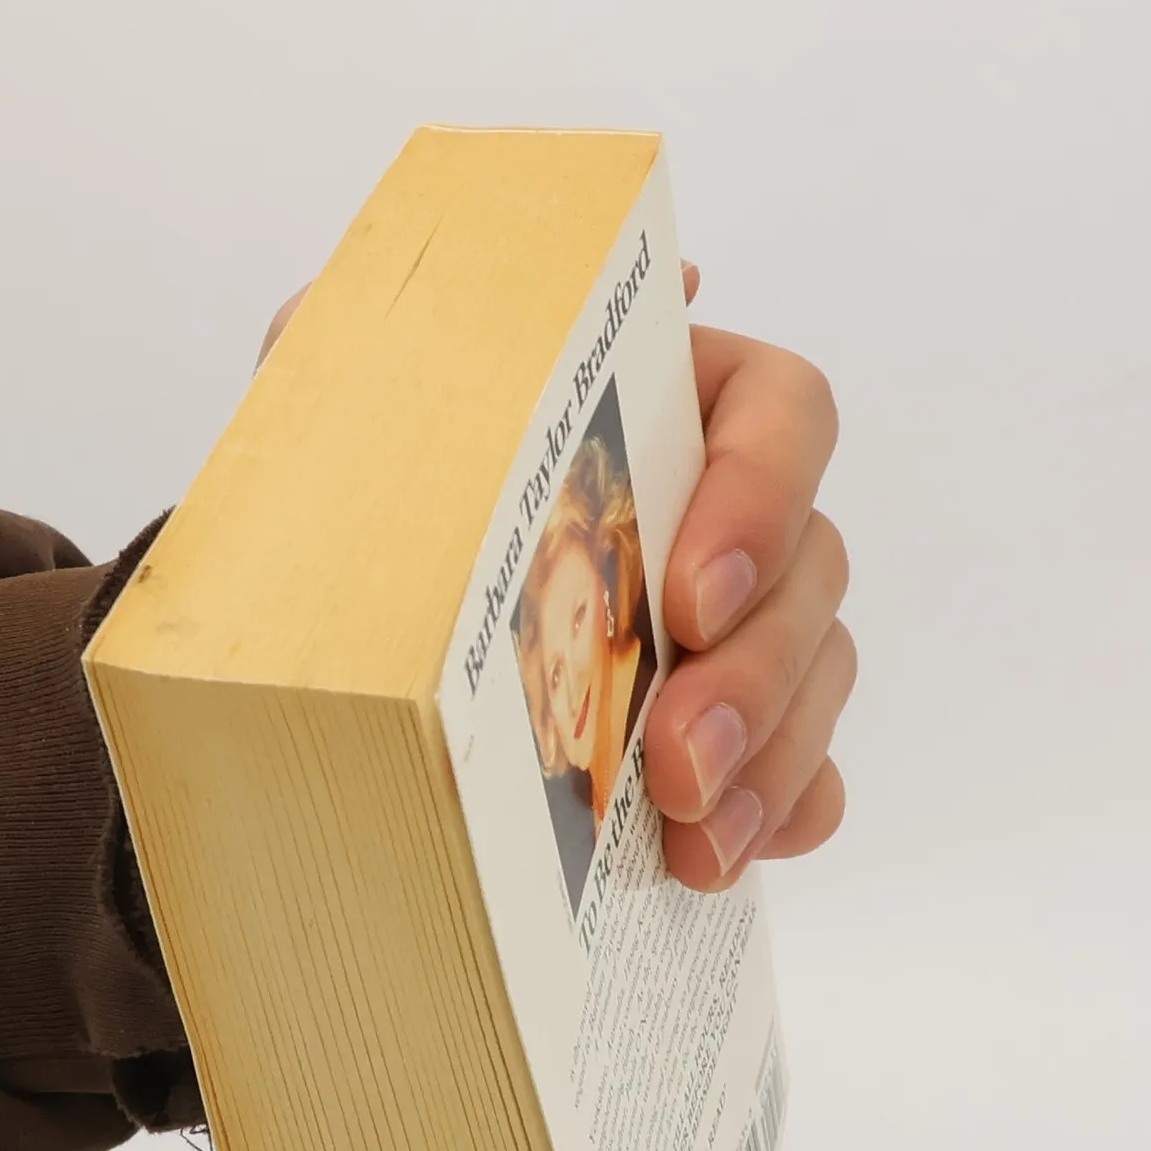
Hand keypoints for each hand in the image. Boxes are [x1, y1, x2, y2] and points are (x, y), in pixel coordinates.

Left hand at [257, 267, 855, 888]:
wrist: (331, 613)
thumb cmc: (363, 486)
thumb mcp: (355, 385)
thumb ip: (410, 326)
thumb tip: (519, 292)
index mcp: (666, 400)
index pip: (783, 413)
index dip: (762, 500)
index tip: (685, 599)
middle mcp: (722, 507)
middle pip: (814, 568)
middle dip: (755, 675)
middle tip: (676, 763)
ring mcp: (738, 626)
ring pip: (819, 676)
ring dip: (770, 761)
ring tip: (692, 838)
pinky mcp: (730, 730)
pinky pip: (805, 771)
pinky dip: (783, 813)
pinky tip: (719, 857)